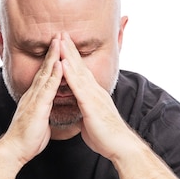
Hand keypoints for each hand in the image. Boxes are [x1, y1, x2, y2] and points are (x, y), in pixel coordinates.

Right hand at [1, 38, 62, 163]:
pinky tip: (60, 64)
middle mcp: (33, 94)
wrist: (15, 150)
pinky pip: (48, 88)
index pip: (45, 75)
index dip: (52, 60)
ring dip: (53, 57)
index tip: (59, 47)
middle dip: (53, 51)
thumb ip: (43, 112)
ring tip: (60, 42)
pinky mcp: (38, 106)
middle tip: (60, 35)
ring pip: (46, 74)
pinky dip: (54, 75)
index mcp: (35, 98)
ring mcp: (35, 99)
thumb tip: (48, 110)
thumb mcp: (38, 121)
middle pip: (45, 68)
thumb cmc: (27, 139)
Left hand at [60, 33, 131, 159]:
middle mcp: (94, 90)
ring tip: (60, 40)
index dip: (72, 57)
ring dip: (69, 55)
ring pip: (79, 71)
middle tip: (61, 33)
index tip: (64, 45)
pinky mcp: (90, 104)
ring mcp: (93, 96)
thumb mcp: (93, 119)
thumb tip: (82, 109)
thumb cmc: (105, 136)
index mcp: (93, 94)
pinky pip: (78, 86)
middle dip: (70, 49)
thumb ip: (86, 110)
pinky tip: (63, 63)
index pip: (81, 72)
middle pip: (80, 65)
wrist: (119, 145)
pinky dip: (70, 74)